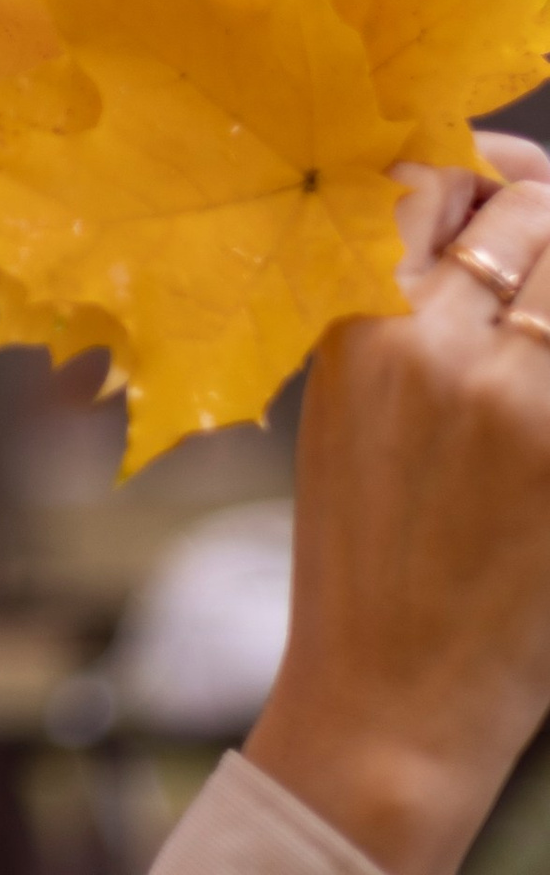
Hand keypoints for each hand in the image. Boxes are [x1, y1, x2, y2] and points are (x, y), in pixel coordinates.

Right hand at [247, 135, 549, 874]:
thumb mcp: (344, 415)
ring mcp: (521, 401)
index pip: (429, 182)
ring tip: (544, 326)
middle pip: (533, 210)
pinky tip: (541, 388)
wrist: (393, 703)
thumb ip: (400, 318)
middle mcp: (439, 349)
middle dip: (549, 216)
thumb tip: (479, 235)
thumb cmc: (366, 563)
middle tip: (546, 251)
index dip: (477, 172)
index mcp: (359, 332)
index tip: (498, 188)